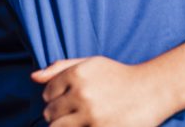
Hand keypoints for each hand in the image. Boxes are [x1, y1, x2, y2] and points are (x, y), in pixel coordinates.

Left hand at [31, 56, 171, 126]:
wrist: (151, 90)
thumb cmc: (118, 76)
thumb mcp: (91, 64)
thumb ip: (60, 68)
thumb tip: (33, 77)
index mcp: (77, 74)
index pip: (47, 93)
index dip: (55, 98)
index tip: (68, 99)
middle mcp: (82, 94)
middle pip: (50, 113)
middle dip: (57, 115)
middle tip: (73, 113)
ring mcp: (91, 116)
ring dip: (64, 126)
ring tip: (78, 121)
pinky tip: (87, 124)